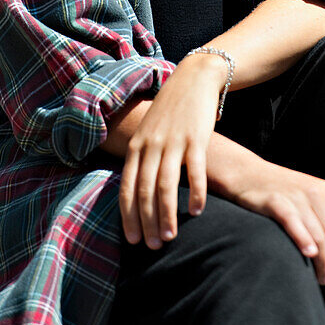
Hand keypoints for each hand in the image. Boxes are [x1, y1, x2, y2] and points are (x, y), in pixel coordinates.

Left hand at [119, 53, 225, 248]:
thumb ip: (142, 156)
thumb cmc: (171, 109)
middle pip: (144, 191)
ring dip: (167, 215)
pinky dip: (195, 192)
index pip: (127, 187)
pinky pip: (195, 171)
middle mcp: (151, 144)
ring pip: (166, 185)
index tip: (133, 240)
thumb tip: (138, 192)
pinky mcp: (196, 137)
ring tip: (170, 237)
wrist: (194, 77)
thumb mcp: (149, 130)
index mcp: (137, 145)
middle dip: (147, 222)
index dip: (128, 216)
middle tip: (152, 247)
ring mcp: (173, 141)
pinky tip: (197, 210)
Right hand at [227, 156, 324, 290]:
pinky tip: (308, 256)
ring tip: (322, 281)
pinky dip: (303, 240)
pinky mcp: (276, 201)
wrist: (249, 175)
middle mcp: (318, 192)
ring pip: (319, 237)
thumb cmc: (285, 195)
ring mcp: (297, 196)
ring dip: (324, 265)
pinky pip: (294, 223)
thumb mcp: (313, 199)